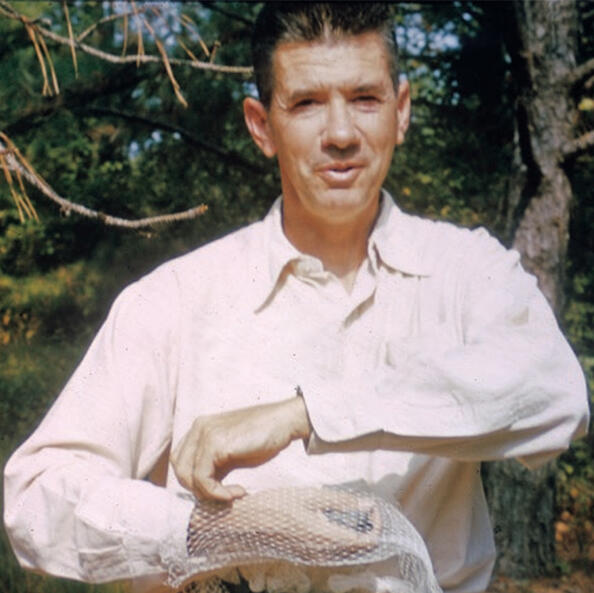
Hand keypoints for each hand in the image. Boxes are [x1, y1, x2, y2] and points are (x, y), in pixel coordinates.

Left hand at [171, 396, 310, 500]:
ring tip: (232, 495)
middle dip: (199, 489)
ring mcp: (205, 434)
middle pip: (180, 469)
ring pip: (188, 476)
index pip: (181, 460)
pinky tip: (239, 491)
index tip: (218, 489)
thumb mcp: (232, 452)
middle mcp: (199, 427)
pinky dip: (217, 493)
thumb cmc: (263, 437)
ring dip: (209, 494)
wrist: (284, 421)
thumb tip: (202, 490)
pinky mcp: (215, 443)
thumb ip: (215, 465)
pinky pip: (203, 479)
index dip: (195, 480)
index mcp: (200, 427)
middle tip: (224, 495)